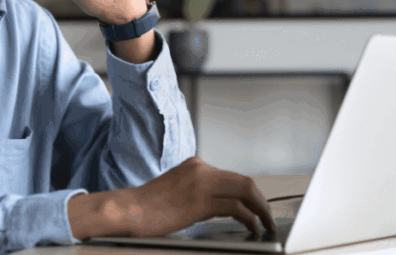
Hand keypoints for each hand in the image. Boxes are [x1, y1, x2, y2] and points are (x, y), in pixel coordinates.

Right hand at [68, 157, 275, 239]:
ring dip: (261, 209)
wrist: (127, 210)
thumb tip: (217, 207)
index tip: (256, 206)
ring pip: (245, 191)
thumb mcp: (176, 191)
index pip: (231, 176)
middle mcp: (200, 169)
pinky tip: (253, 229)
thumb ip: (197, 194)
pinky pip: (236, 209)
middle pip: (244, 181)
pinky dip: (250, 219)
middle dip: (261, 200)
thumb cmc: (146, 208)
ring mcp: (201, 183)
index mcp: (194, 166)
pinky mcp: (200, 201)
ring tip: (266, 224)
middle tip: (268, 216)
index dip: (249, 193)